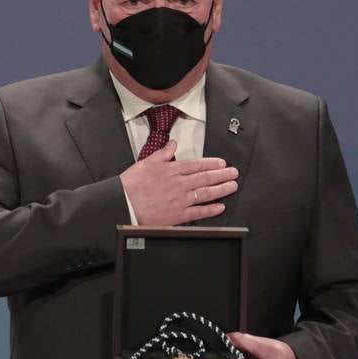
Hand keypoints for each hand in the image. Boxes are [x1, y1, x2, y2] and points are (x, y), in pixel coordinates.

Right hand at [119, 140, 237, 225]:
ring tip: (232, 186)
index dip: (212, 164)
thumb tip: (172, 143)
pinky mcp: (178, 215)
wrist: (124, 203)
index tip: (222, 163)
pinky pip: (199, 212)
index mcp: (171, 170)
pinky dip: (210, 209)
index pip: (197, 165)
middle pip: (205, 178)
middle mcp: (179, 184)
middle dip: (222, 175)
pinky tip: (219, 207)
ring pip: (206, 193)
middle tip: (233, 173)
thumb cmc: (131, 185)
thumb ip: (162, 152)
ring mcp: (180, 200)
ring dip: (221, 189)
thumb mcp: (146, 162)